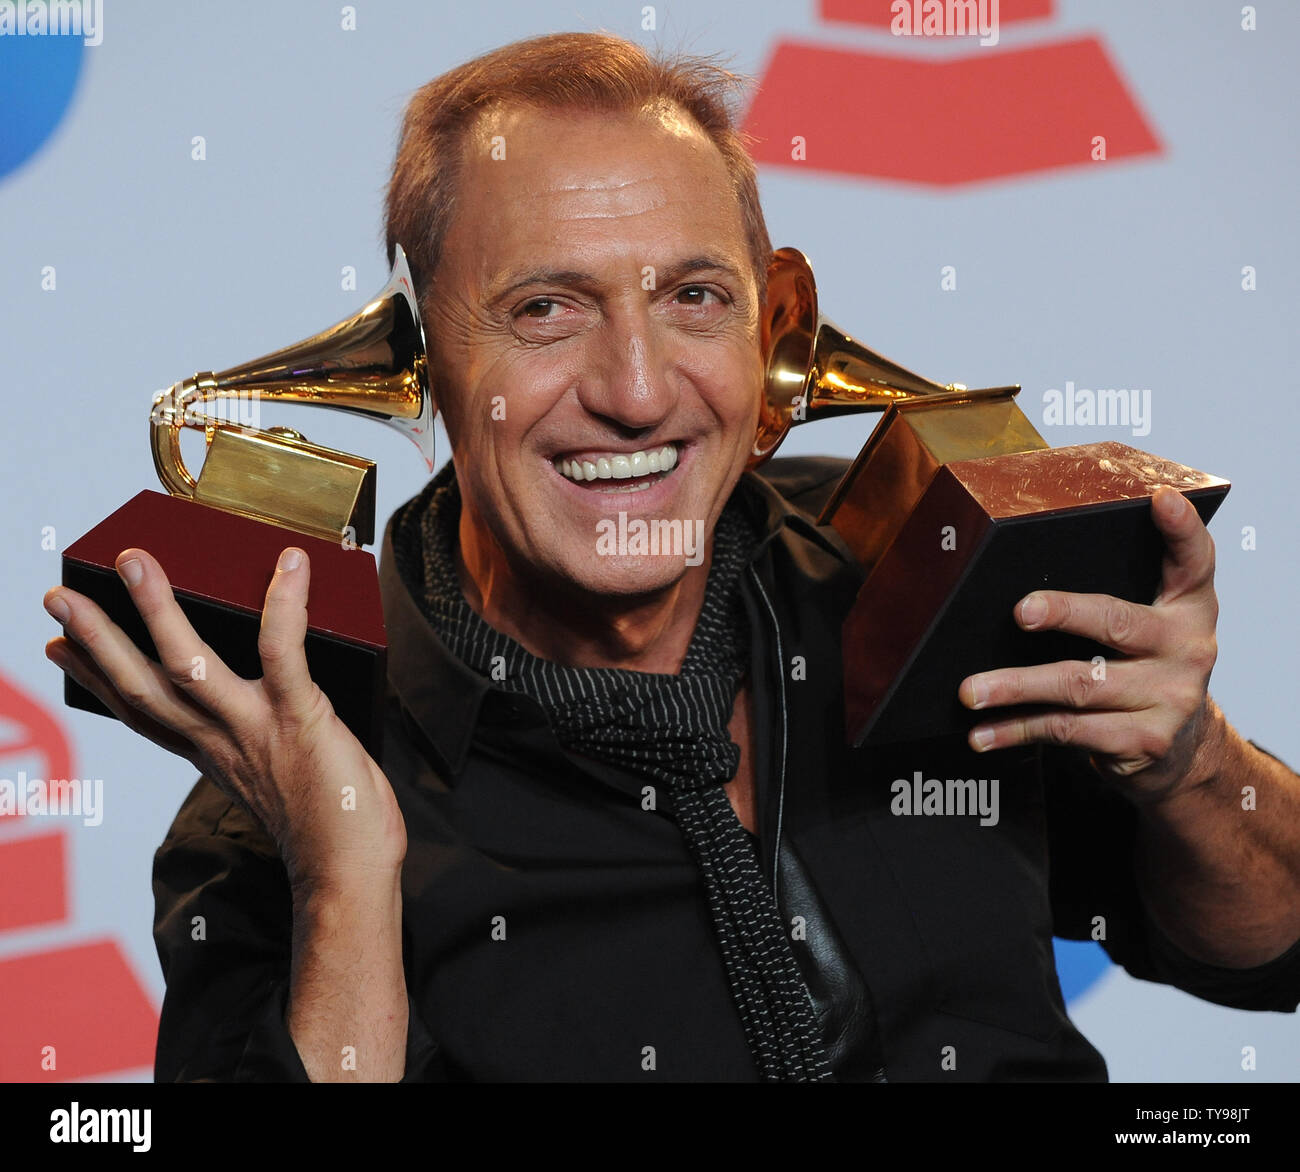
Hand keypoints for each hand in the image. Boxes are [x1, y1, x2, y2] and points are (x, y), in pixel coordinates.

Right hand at [43, 547, 405, 891]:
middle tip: (59, 595)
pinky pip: (283, 651)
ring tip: (132, 561)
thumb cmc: (328, 831)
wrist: (348, 876)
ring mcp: (255, 726)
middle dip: (97, 638)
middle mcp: (220, 739)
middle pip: (142, 684)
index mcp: (212, 754)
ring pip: (187, 663)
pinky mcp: (300, 716)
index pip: (140, 712)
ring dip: (157, 609)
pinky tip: (290, 565)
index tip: (57, 649)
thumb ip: (259, 745)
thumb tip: (271, 712)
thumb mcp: (274, 783)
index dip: (96, 679)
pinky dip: (285, 605)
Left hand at [958, 487, 1221, 802]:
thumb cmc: (1142, 668)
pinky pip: (1067, 730)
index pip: (1194, 559)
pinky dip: (1018, 729)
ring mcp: (1169, 698)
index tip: (1161, 499)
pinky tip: (983, 733)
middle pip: (1117, 622)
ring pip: (1079, 685)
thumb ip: (1111, 594)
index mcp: (1189, 606)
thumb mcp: (1146, 626)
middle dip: (1064, 613)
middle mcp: (1188, 648)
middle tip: (1020, 611)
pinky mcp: (1144, 741)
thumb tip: (1016, 579)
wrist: (1182, 752)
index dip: (1181, 528)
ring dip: (1016, 687)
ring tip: (971, 690)